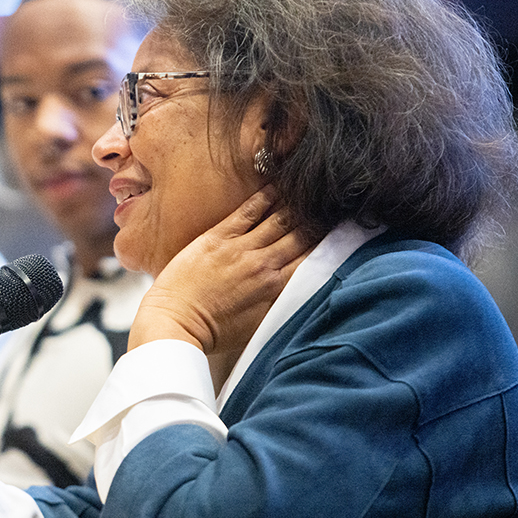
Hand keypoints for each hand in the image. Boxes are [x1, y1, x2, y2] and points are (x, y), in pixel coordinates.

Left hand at [130, 186, 314, 355]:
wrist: (176, 323)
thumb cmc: (216, 332)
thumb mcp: (262, 325)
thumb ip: (284, 303)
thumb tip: (306, 288)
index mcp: (278, 289)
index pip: (314, 258)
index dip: (330, 241)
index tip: (341, 228)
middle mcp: (265, 265)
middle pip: (302, 235)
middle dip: (319, 218)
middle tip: (332, 204)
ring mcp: (241, 248)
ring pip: (280, 219)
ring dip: (297, 204)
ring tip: (311, 191)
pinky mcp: (218, 237)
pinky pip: (249, 211)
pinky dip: (266, 196)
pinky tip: (278, 185)